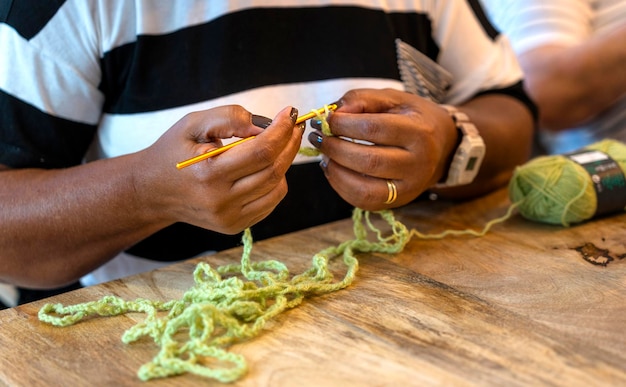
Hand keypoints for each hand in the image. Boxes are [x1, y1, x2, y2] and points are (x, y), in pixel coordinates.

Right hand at [136, 105, 303, 233]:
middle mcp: (220, 201)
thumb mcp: (192, 124)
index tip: (290, 113)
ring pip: (277, 187)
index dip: (281, 131)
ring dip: (284, 162)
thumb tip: (265, 124)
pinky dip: (275, 181)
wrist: (153, 191)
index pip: (261, 152)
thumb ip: (229, 118)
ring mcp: (229, 218)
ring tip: (278, 144)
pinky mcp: (234, 226)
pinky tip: (264, 166)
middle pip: (273, 170)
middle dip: (289, 144)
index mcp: (208, 174)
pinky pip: (270, 202)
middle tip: (293, 125)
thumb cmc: (173, 152)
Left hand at [307, 88, 457, 210]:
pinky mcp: (398, 202)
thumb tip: (333, 113)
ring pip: (365, 188)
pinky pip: (364, 201)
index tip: (325, 119)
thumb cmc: (411, 118)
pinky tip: (334, 170)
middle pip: (369, 161)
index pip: (375, 129)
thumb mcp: (393, 99)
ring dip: (336, 171)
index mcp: (419, 132)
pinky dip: (341, 187)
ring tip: (324, 155)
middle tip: (318, 138)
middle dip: (335, 148)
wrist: (441, 147)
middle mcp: (418, 164)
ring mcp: (409, 187)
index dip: (344, 124)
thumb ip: (362, 100)